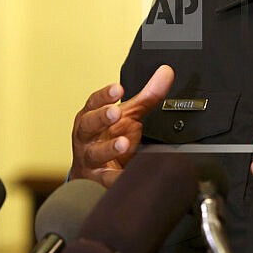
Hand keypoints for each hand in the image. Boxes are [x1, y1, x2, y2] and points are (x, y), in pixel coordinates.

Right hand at [69, 65, 173, 186]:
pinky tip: (127, 176)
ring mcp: (91, 159)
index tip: (118, 89)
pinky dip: (117, 179)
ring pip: (96, 154)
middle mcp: (87, 137)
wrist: (93, 173)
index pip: (94, 103)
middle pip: (89, 125)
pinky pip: (107, 180)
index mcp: (91, 117)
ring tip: (123, 144)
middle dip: (102, 118)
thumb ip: (147, 96)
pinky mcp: (99, 180)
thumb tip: (166, 72)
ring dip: (109, 148)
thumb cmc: (108, 138)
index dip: (105, 95)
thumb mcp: (127, 116)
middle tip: (116, 112)